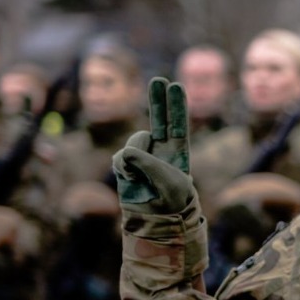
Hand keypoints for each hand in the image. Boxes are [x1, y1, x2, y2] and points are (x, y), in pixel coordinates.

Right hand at [113, 77, 194, 212]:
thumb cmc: (170, 202)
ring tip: (145, 177)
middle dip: (158, 100)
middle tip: (158, 79)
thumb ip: (146, 161)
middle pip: (159, 120)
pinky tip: (133, 179)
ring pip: (135, 142)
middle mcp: (160, 151)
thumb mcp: (165, 180)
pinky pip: (121, 158)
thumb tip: (126, 153)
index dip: (176, 106)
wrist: (156, 220)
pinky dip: (126, 168)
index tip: (177, 86)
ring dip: (139, 156)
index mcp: (178, 153)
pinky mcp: (125, 165)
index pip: (177, 125)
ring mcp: (141, 156)